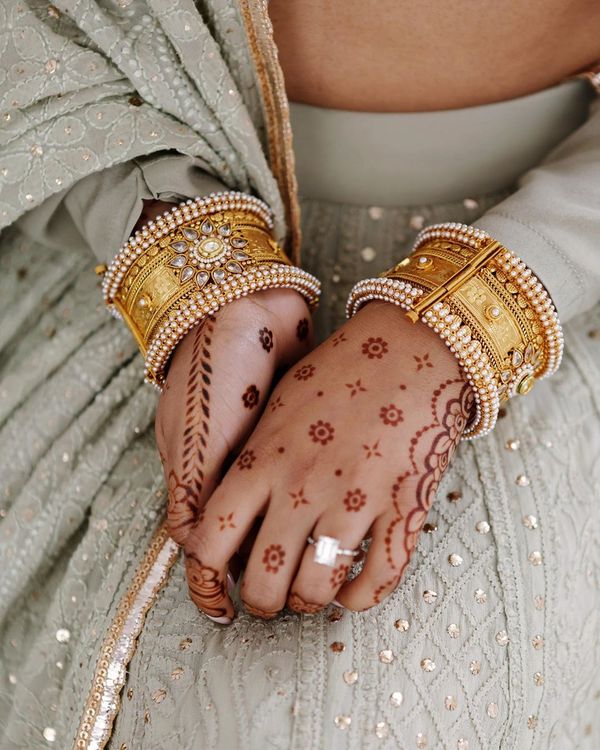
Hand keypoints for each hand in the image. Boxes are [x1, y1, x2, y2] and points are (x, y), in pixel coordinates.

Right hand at [154, 282, 313, 623]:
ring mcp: (274, 453)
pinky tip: (351, 523)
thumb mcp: (196, 441)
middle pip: (254, 540)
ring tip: (329, 567)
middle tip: (293, 596)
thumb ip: (195, 499)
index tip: (230, 615)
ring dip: (305, 546)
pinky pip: (318, 483)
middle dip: (268, 574)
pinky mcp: (305, 434)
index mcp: (207, 477)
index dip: (216, 585)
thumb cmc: (215, 374)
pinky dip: (330, 508)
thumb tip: (201, 556)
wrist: (250, 306)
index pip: (210, 548)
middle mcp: (241, 471)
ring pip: (290, 518)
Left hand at [183, 300, 473, 620]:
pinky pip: (378, 576)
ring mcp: (354, 496)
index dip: (206, 583)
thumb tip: (235, 513)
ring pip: (316, 589)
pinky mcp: (404, 502)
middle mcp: (301, 486)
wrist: (407, 344)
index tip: (218, 591)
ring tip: (311, 593)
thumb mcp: (276, 407)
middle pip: (262, 581)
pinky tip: (353, 590)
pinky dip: (361, 597)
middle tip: (272, 597)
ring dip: (309, 602)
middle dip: (263, 603)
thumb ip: (252, 462)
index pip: (210, 543)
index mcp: (261, 460)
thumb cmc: (338, 372)